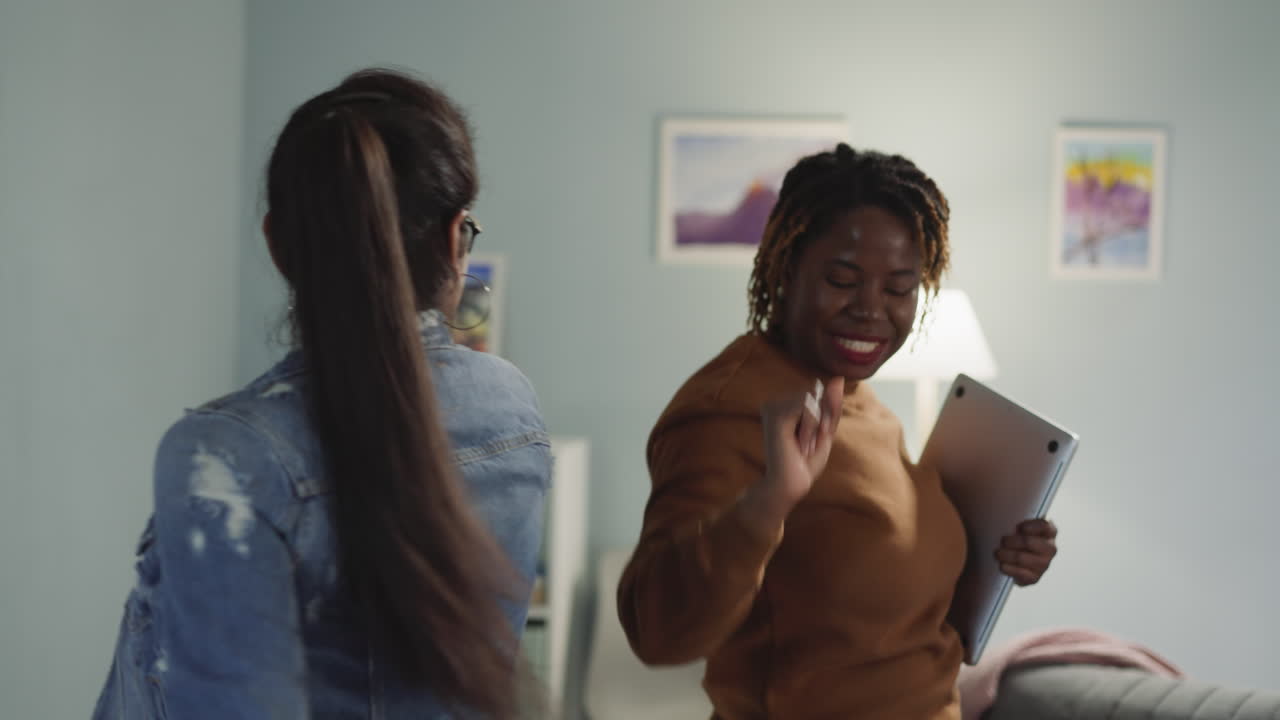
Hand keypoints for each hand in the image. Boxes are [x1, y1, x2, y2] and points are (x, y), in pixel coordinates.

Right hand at [739, 377, 843, 534]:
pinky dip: (811, 426)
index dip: (826, 416)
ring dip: (816, 425)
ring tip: (802, 445)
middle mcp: (776, 402)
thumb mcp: (825, 430)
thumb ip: (831, 404)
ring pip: (814, 399)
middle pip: (817, 394)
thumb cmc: (805, 462)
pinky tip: (799, 444)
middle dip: (822, 420)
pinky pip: (807, 405)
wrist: (789, 486)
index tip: (812, 440)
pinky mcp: (775, 414)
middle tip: (807, 445)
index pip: (820, 394)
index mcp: (786, 405)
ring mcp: (773, 406)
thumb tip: (838, 378)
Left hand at [995, 519, 1057, 585]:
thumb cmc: (1017, 537)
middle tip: (1003, 540)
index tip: (1020, 527)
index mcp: (1049, 532)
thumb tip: (1005, 512)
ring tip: (998, 553)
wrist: (1016, 560)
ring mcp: (1044, 564)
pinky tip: (1002, 565)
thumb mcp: (1019, 526)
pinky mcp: (1035, 578)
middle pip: (1030, 542)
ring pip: (1022, 558)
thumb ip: (1017, 520)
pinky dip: (1009, 568)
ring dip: (1007, 555)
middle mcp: (1050, 548)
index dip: (1033, 526)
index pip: (1045, 526)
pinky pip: (1021, 573)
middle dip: (1013, 541)